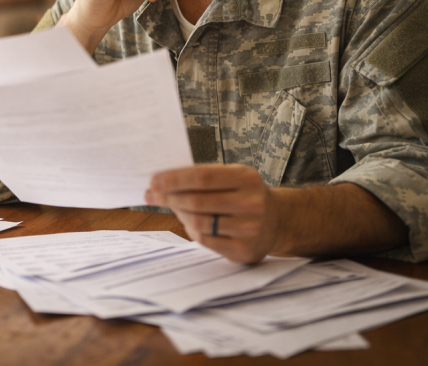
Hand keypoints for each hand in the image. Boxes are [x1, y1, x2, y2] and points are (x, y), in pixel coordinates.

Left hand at [145, 164, 279, 263]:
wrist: (276, 221)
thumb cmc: (242, 195)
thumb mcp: (231, 178)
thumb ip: (202, 178)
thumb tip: (162, 182)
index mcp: (246, 178)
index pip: (202, 177)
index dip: (175, 179)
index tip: (153, 181)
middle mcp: (251, 203)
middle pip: (197, 201)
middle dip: (168, 197)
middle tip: (150, 195)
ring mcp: (249, 228)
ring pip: (199, 222)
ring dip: (179, 213)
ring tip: (171, 206)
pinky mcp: (243, 249)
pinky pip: (206, 240)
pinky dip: (192, 230)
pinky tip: (188, 222)